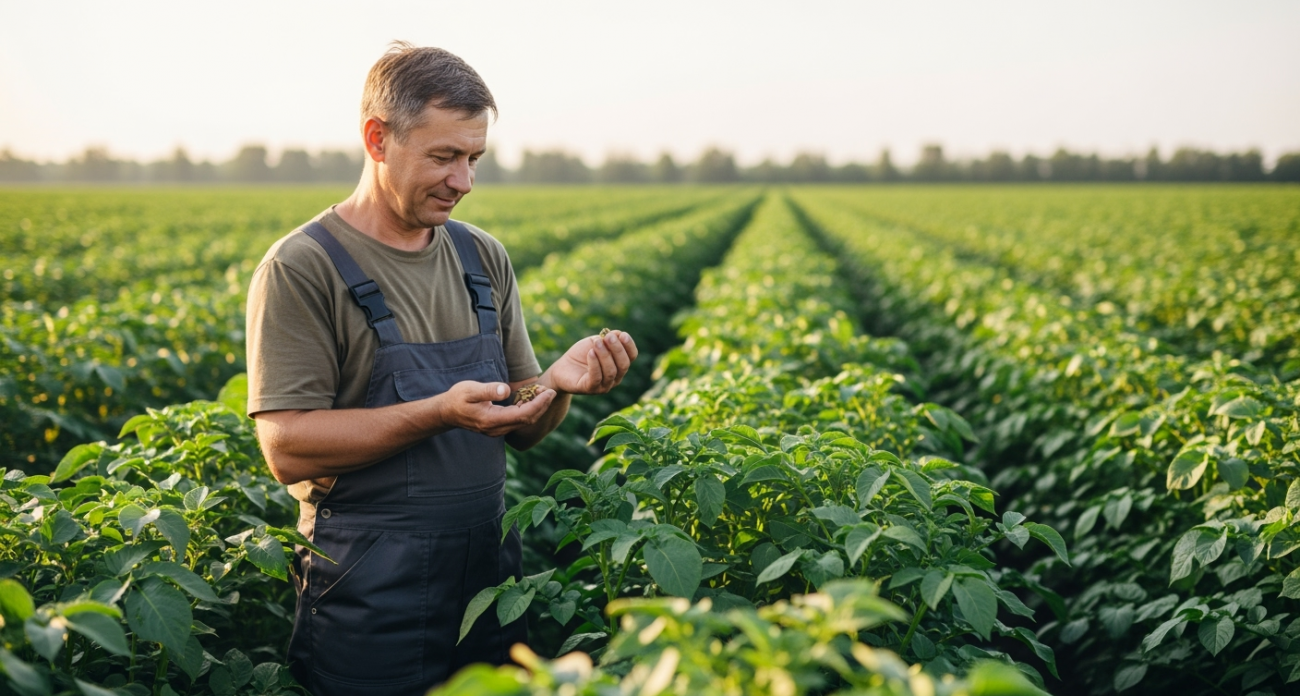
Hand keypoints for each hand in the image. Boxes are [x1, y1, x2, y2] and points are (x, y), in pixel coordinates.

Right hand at [436, 380, 556, 436]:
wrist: (447, 412)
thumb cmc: (457, 398)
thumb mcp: (469, 390)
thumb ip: (487, 390)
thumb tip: (505, 389)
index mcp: (492, 420)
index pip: (523, 415)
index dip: (539, 404)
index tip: (548, 391)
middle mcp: (497, 429)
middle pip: (527, 420)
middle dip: (542, 406)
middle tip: (550, 391)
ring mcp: (498, 430)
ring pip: (524, 422)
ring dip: (536, 409)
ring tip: (543, 392)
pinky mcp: (498, 427)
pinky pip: (518, 421)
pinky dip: (528, 410)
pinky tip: (530, 399)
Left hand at [545, 330, 638, 394]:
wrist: (563, 368)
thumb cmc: (581, 355)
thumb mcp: (595, 343)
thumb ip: (607, 339)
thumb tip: (619, 334)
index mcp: (619, 365)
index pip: (632, 356)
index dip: (629, 346)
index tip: (622, 334)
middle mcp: (615, 377)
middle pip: (623, 365)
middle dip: (617, 349)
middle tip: (608, 337)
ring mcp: (604, 386)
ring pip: (611, 371)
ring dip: (605, 355)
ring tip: (597, 343)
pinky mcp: (590, 389)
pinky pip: (596, 377)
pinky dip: (595, 364)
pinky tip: (590, 353)